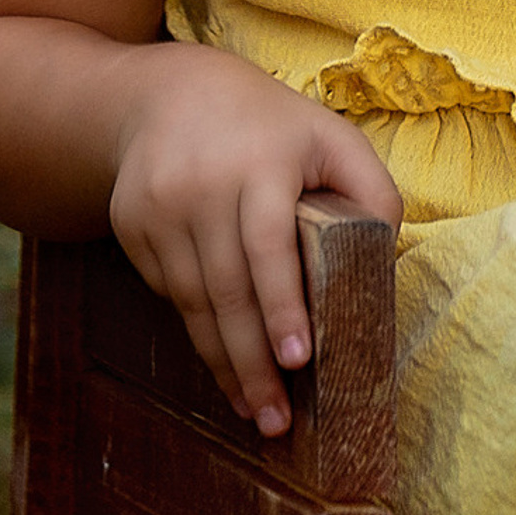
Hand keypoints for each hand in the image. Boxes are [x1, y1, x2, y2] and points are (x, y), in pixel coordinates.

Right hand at [104, 46, 402, 438]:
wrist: (170, 94)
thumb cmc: (271, 126)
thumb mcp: (332, 137)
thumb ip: (372, 190)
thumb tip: (385, 257)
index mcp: (259, 165)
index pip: (267, 246)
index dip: (281, 305)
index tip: (297, 359)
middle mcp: (201, 187)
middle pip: (226, 290)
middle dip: (252, 363)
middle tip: (276, 419)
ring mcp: (157, 208)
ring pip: (192, 303)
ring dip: (223, 363)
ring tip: (254, 409)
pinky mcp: (130, 225)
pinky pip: (169, 291)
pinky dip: (198, 329)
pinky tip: (224, 361)